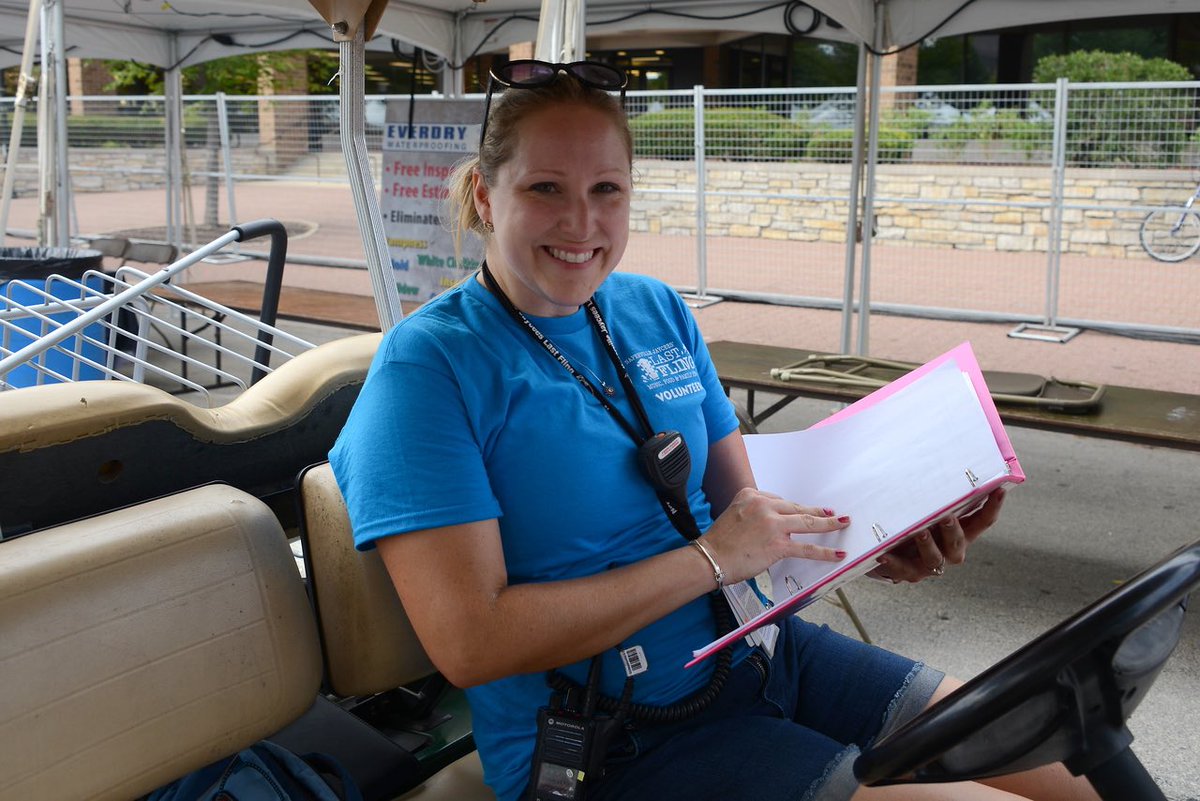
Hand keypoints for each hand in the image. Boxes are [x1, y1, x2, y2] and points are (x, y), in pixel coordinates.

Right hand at [702, 488, 849, 584]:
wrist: (710, 558)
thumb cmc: (719, 542)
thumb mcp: (734, 514)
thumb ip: (753, 514)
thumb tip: (771, 525)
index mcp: (750, 495)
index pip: (779, 500)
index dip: (792, 510)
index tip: (800, 513)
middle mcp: (763, 505)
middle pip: (796, 508)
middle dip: (816, 512)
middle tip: (831, 512)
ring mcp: (773, 524)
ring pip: (807, 522)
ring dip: (828, 524)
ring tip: (842, 523)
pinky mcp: (778, 544)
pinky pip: (807, 547)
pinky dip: (825, 551)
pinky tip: (837, 554)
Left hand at [867, 487, 1005, 583]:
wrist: (891, 552)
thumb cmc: (914, 520)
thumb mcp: (925, 505)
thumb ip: (933, 488)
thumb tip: (932, 450)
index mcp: (961, 531)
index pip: (983, 521)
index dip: (993, 506)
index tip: (999, 488)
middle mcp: (949, 550)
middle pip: (958, 543)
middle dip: (954, 530)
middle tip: (947, 516)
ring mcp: (929, 564)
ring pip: (934, 558)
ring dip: (928, 545)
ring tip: (920, 532)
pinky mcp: (908, 572)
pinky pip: (901, 569)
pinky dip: (893, 562)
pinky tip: (884, 554)